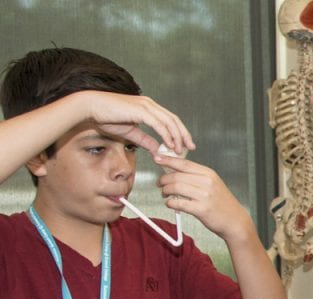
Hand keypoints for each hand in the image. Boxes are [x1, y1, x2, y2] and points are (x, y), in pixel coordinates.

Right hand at [73, 90, 194, 154]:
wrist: (90, 108)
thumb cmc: (106, 118)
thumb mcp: (130, 132)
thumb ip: (145, 140)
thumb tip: (157, 150)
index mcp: (148, 107)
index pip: (170, 119)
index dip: (180, 132)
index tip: (185, 144)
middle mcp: (150, 104)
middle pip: (174, 120)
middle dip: (184, 134)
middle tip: (190, 147)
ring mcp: (146, 106)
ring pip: (169, 122)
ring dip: (177, 137)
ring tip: (180, 149)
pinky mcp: (140, 110)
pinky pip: (159, 124)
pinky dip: (166, 135)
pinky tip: (170, 145)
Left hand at [154, 155, 253, 242]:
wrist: (235, 220)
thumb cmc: (222, 203)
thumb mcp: (213, 184)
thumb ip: (196, 177)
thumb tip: (175, 171)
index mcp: (209, 174)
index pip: (184, 163)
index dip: (168, 160)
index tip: (157, 159)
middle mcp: (207, 182)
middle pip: (177, 176)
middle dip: (163, 180)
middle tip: (160, 184)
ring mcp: (205, 196)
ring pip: (176, 188)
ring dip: (165, 191)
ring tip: (165, 194)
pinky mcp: (201, 209)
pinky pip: (178, 203)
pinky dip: (170, 203)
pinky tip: (170, 203)